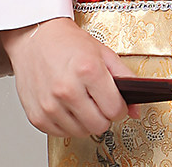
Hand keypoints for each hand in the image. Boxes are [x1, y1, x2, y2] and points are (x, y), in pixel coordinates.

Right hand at [0, 17, 138, 137]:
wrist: (36, 37)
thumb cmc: (68, 42)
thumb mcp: (102, 52)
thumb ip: (124, 78)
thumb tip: (136, 109)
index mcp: (88, 70)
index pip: (115, 109)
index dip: (119, 107)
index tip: (115, 101)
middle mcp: (67, 90)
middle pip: (99, 125)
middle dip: (104, 115)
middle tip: (99, 100)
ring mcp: (50, 105)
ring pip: (81, 132)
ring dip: (85, 120)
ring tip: (81, 99)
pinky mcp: (37, 116)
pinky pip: (61, 134)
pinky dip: (67, 123)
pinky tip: (66, 105)